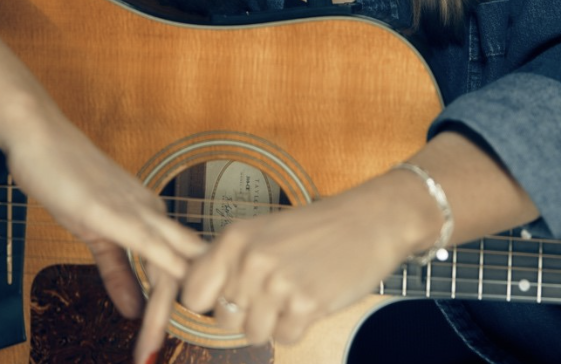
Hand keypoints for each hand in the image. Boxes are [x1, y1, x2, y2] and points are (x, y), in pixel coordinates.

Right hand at [5, 113, 204, 363]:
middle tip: (186, 344)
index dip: (197, 296)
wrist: (42, 137)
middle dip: (191, 309)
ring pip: (170, 261)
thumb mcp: (96, 232)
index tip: (196, 329)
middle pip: (187, 265)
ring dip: (166, 308)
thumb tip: (134, 309)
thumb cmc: (67, 177)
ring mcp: (135, 209)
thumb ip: (117, 270)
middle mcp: (153, 210)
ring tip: (156, 347)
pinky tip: (157, 301)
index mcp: (152, 214)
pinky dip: (157, 271)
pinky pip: (143, 244)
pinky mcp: (110, 211)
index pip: (186, 261)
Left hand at [178, 172, 418, 346]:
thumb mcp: (263, 232)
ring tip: (295, 292)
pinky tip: (313, 298)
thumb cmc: (315, 229)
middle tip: (274, 291)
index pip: (193, 292)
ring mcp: (277, 283)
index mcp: (234, 238)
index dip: (210, 301)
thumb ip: (230, 260)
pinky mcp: (305, 304)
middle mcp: (250, 260)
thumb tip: (196, 296)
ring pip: (253, 334)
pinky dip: (299, 326)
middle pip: (224, 319)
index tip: (227, 298)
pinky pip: (286, 338)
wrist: (368, 221)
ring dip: (274, 322)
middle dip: (247, 313)